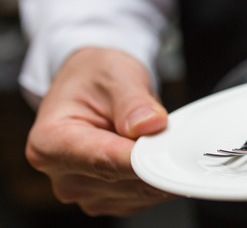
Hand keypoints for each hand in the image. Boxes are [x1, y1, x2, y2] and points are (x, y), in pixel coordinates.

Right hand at [25, 47, 175, 215]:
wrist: (89, 85)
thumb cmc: (95, 78)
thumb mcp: (115, 74)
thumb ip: (132, 102)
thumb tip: (150, 124)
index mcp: (50, 142)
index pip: (104, 160)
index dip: (142, 157)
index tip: (168, 149)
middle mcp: (62, 175)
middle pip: (124, 180)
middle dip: (156, 157)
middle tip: (169, 129)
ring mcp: (84, 191)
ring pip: (139, 192)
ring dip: (159, 166)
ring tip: (154, 134)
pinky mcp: (106, 198)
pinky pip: (144, 196)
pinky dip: (157, 175)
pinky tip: (153, 151)